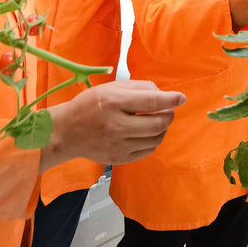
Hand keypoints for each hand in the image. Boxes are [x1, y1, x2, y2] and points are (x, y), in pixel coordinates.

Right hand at [40, 80, 184, 171]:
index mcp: (113, 102)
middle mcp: (116, 125)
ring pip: (156, 138)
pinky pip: (148, 150)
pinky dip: (153, 140)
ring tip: (155, 121)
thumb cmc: (89, 105)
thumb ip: (138, 87)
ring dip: (162, 128)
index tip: (181, 98)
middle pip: (158, 123)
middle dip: (169, 115)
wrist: (66, 132)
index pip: (151, 101)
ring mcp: (118, 145)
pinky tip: (145, 133)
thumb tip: (162, 94)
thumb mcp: (111, 87)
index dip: (170, 99)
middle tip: (168, 110)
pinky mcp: (119, 159)